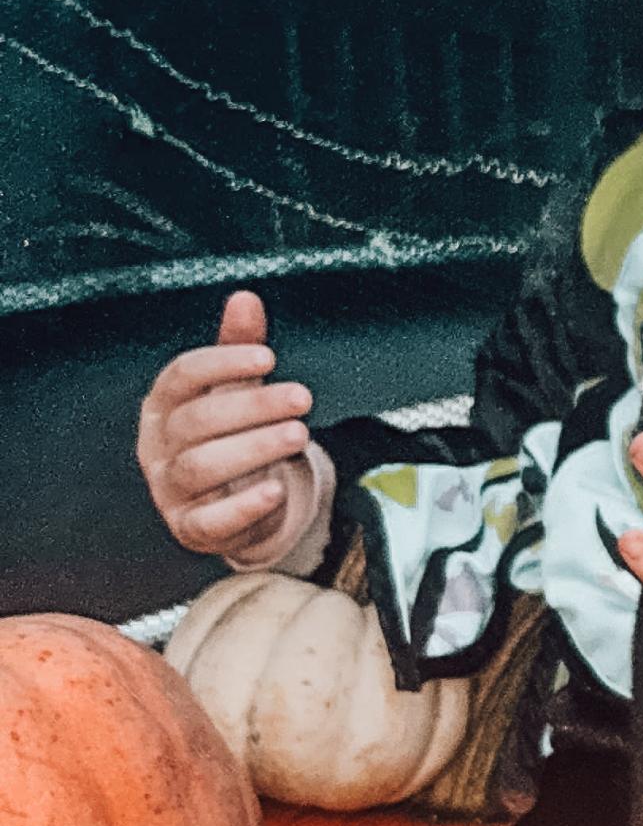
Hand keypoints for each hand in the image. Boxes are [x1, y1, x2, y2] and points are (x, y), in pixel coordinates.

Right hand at [136, 290, 319, 562]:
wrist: (241, 503)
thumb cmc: (233, 436)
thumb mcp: (237, 390)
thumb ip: (240, 347)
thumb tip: (245, 298)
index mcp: (164, 405)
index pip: (181, 376)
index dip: (222, 363)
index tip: (268, 356)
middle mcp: (158, 446)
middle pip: (196, 422)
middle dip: (251, 407)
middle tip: (301, 398)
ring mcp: (170, 490)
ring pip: (201, 467)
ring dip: (253, 449)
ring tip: (298, 434)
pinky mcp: (191, 528)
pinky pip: (210, 521)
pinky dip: (242, 507)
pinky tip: (275, 491)